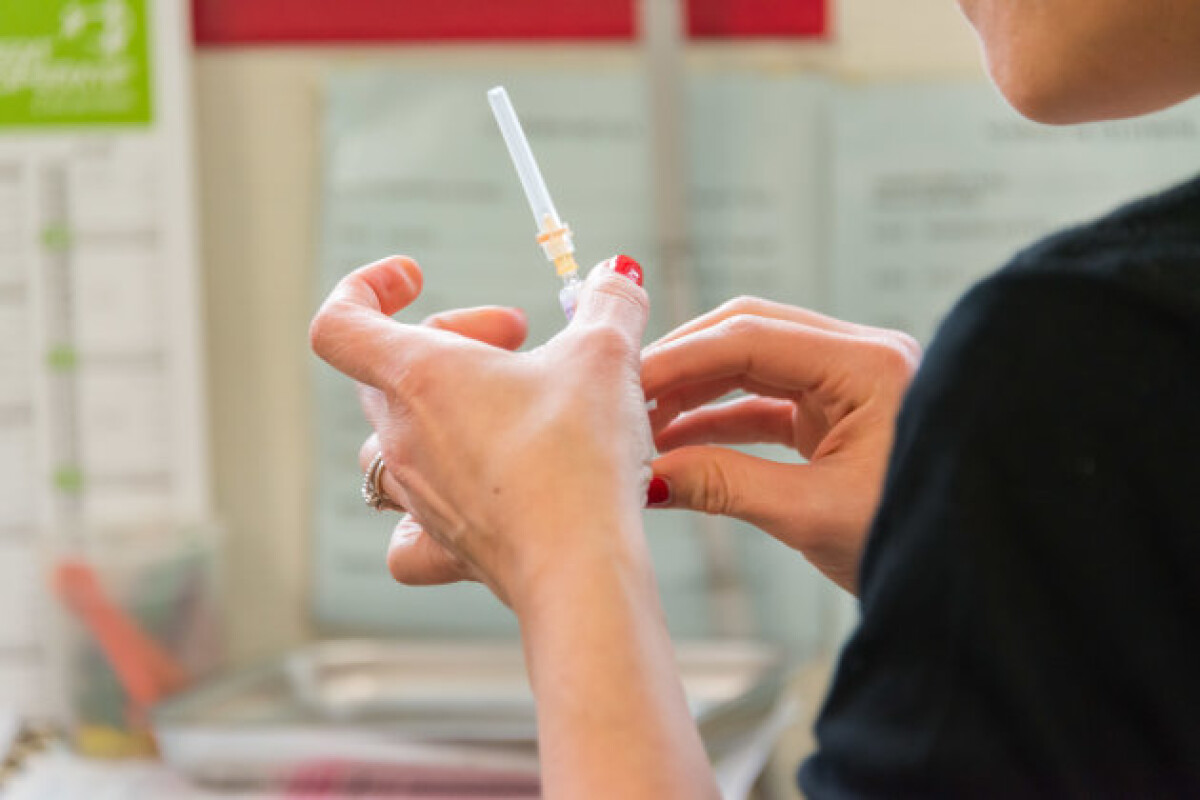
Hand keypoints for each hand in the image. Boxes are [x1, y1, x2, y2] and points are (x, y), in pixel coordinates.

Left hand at [310, 255, 652, 607]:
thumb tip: (619, 275)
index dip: (366, 287)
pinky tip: (469, 498)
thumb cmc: (578, 455)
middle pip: (386, 373)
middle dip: (452, 342)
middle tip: (520, 342)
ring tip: (511, 412)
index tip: (414, 278)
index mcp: (419, 377)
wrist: (580, 564)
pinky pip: (407, 532)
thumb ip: (609, 304)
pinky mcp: (444, 548)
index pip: (341, 323)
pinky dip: (427, 512)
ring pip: (397, 442)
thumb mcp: (606, 355)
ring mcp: (419, 496)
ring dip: (446, 414)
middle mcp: (403, 438)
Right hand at [640, 296, 920, 592]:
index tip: (623, 383)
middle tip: (623, 398)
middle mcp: (861, 359)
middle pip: (748, 336)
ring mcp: (851, 384)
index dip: (679, 358)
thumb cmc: (915, 541)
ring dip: (696, 393)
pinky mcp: (840, 413)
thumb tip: (647, 475)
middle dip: (682, 366)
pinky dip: (721, 421)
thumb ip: (725, 484)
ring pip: (753, 367)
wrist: (975, 575)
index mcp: (870, 365)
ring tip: (641, 425)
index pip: (751, 337)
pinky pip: (767, 403)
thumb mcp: (813, 514)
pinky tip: (677, 442)